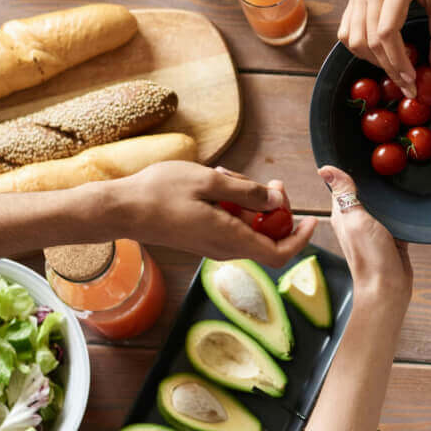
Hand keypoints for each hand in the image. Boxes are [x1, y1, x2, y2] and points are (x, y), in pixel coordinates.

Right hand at [104, 161, 315, 264]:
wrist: (120, 209)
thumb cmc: (160, 193)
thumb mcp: (210, 181)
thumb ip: (247, 192)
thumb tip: (275, 202)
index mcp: (230, 239)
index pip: (279, 254)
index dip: (300, 239)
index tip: (310, 219)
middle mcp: (224, 248)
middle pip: (266, 237)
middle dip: (276, 210)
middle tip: (271, 184)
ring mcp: (211, 245)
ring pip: (248, 227)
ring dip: (250, 202)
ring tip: (231, 177)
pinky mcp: (202, 237)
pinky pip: (230, 224)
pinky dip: (233, 204)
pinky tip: (218, 184)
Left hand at [318, 165, 411, 305]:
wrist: (389, 287)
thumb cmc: (369, 256)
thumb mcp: (355, 219)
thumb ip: (344, 194)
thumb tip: (325, 169)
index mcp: (342, 214)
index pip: (342, 185)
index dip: (348, 170)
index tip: (360, 152)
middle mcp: (356, 220)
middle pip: (364, 192)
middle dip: (372, 179)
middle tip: (386, 160)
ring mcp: (374, 228)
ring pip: (380, 203)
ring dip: (387, 194)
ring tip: (399, 175)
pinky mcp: (391, 236)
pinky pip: (395, 216)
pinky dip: (400, 209)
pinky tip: (408, 200)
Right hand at [337, 0, 430, 96]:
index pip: (387, 32)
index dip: (398, 61)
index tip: (412, 79)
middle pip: (370, 40)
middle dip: (389, 68)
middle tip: (407, 85)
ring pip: (353, 39)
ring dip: (372, 60)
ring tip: (394, 69)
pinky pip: (346, 30)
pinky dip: (359, 48)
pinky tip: (378, 54)